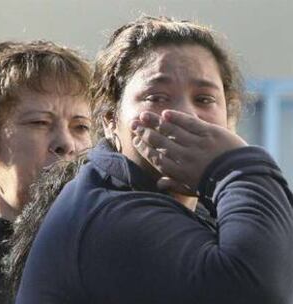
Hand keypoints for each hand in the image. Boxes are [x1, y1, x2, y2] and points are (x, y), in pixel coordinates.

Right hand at [131, 110, 246, 194]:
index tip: (135, 139)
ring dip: (154, 122)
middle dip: (144, 132)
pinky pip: (189, 123)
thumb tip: (158, 184)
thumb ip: (175, 185)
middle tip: (133, 124)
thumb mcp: (193, 190)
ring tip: (143, 115)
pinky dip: (177, 118)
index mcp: (179, 171)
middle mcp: (184, 156)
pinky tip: (165, 113)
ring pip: (171, 130)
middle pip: (159, 141)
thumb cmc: (216, 186)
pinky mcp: (210, 133)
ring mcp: (197, 144)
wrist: (243, 178)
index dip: (143, 146)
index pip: (155, 156)